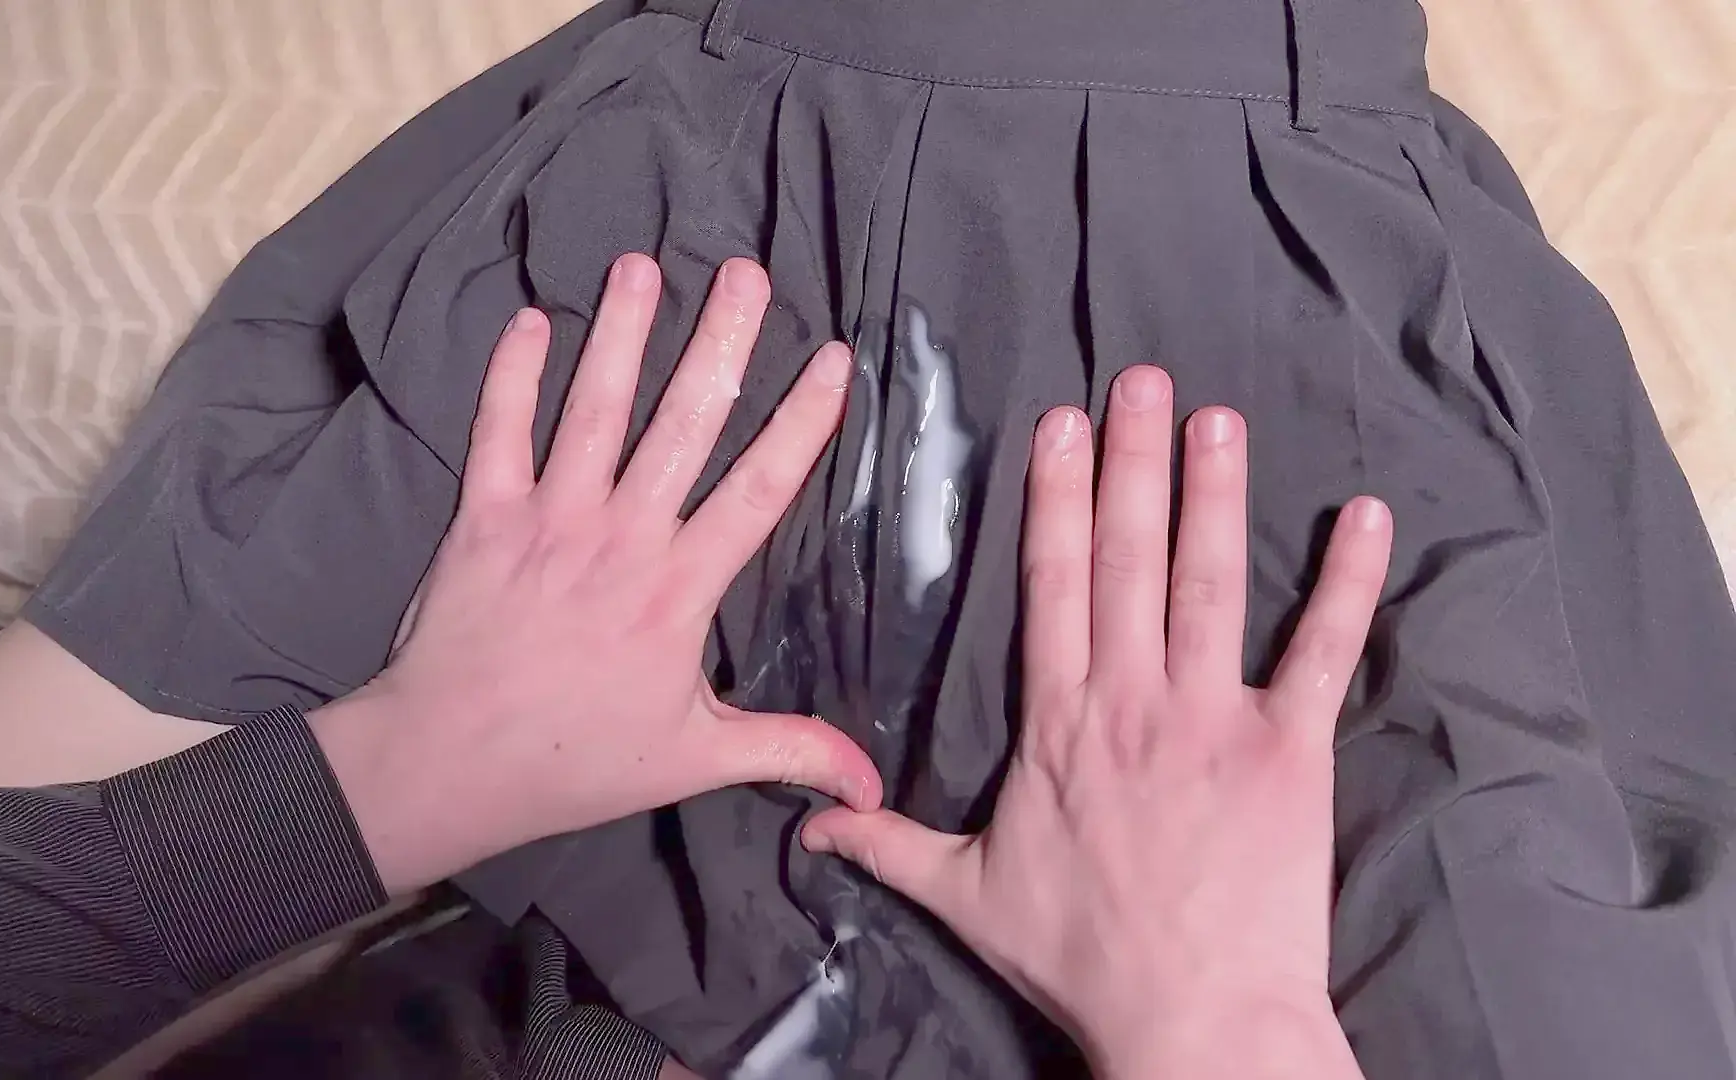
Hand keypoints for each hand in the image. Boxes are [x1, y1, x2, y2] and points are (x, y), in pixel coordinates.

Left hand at [314, 254, 882, 895]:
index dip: (801, 421)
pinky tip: (531, 321)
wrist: (447, 763)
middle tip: (748, 272)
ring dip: (620, 334)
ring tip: (642, 263)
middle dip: (721, 342)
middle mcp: (622, 536)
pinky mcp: (485, 516)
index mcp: (681, 588)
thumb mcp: (693, 761)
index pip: (759, 489)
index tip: (834, 359)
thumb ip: (787, 751)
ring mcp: (550, 518)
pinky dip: (512, 375)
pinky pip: (499, 432)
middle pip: (684, 422)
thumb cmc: (577, 762)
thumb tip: (874, 788)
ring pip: (595, 409)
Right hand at [801, 367, 1392, 1078]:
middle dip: (1133, 463)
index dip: (1058, 498)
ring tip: (1217, 418)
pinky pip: (1322, 654)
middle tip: (1143, 379)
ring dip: (1214, 495)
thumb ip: (887, 846)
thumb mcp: (963, 897)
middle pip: (1128, 559)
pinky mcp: (1290, 751)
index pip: (1053, 586)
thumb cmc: (1078, 957)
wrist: (1192, 1018)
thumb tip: (804, 826)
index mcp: (1058, 722)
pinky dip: (1347, 585)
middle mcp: (1131, 700)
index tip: (1063, 426)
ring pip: (1210, 584)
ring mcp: (1214, 719)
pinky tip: (1365, 518)